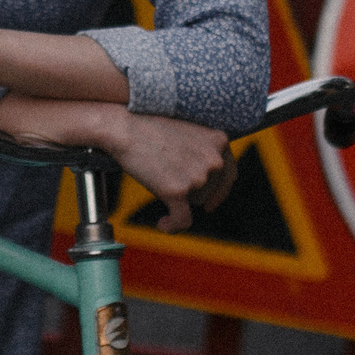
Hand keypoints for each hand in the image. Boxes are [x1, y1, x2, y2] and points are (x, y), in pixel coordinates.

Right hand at [107, 114, 238, 233]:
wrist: (125, 129)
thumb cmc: (149, 128)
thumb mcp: (188, 131)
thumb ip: (203, 151)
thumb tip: (206, 178)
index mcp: (219, 140)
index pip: (229, 173)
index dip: (221, 191)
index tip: (211, 204)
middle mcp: (214, 159)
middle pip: (210, 191)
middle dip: (192, 192)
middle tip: (169, 180)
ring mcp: (197, 176)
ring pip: (195, 203)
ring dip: (179, 200)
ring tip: (157, 182)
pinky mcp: (178, 191)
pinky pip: (182, 220)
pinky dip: (173, 226)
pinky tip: (163, 224)